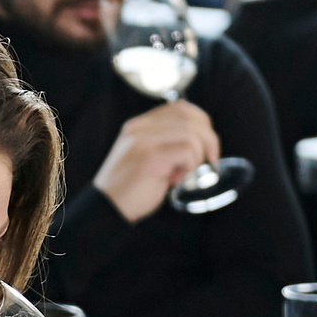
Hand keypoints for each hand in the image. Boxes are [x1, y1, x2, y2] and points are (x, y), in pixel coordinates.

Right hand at [92, 100, 220, 222]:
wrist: (107, 208)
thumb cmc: (131, 188)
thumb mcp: (148, 157)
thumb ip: (165, 143)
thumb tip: (201, 138)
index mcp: (139, 125)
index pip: (179, 107)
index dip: (201, 121)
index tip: (206, 143)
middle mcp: (139, 128)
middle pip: (189, 118)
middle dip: (209, 139)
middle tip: (210, 160)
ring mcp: (143, 140)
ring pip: (191, 134)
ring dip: (196, 158)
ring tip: (182, 174)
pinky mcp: (149, 157)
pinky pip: (187, 151)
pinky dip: (189, 167)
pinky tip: (175, 179)